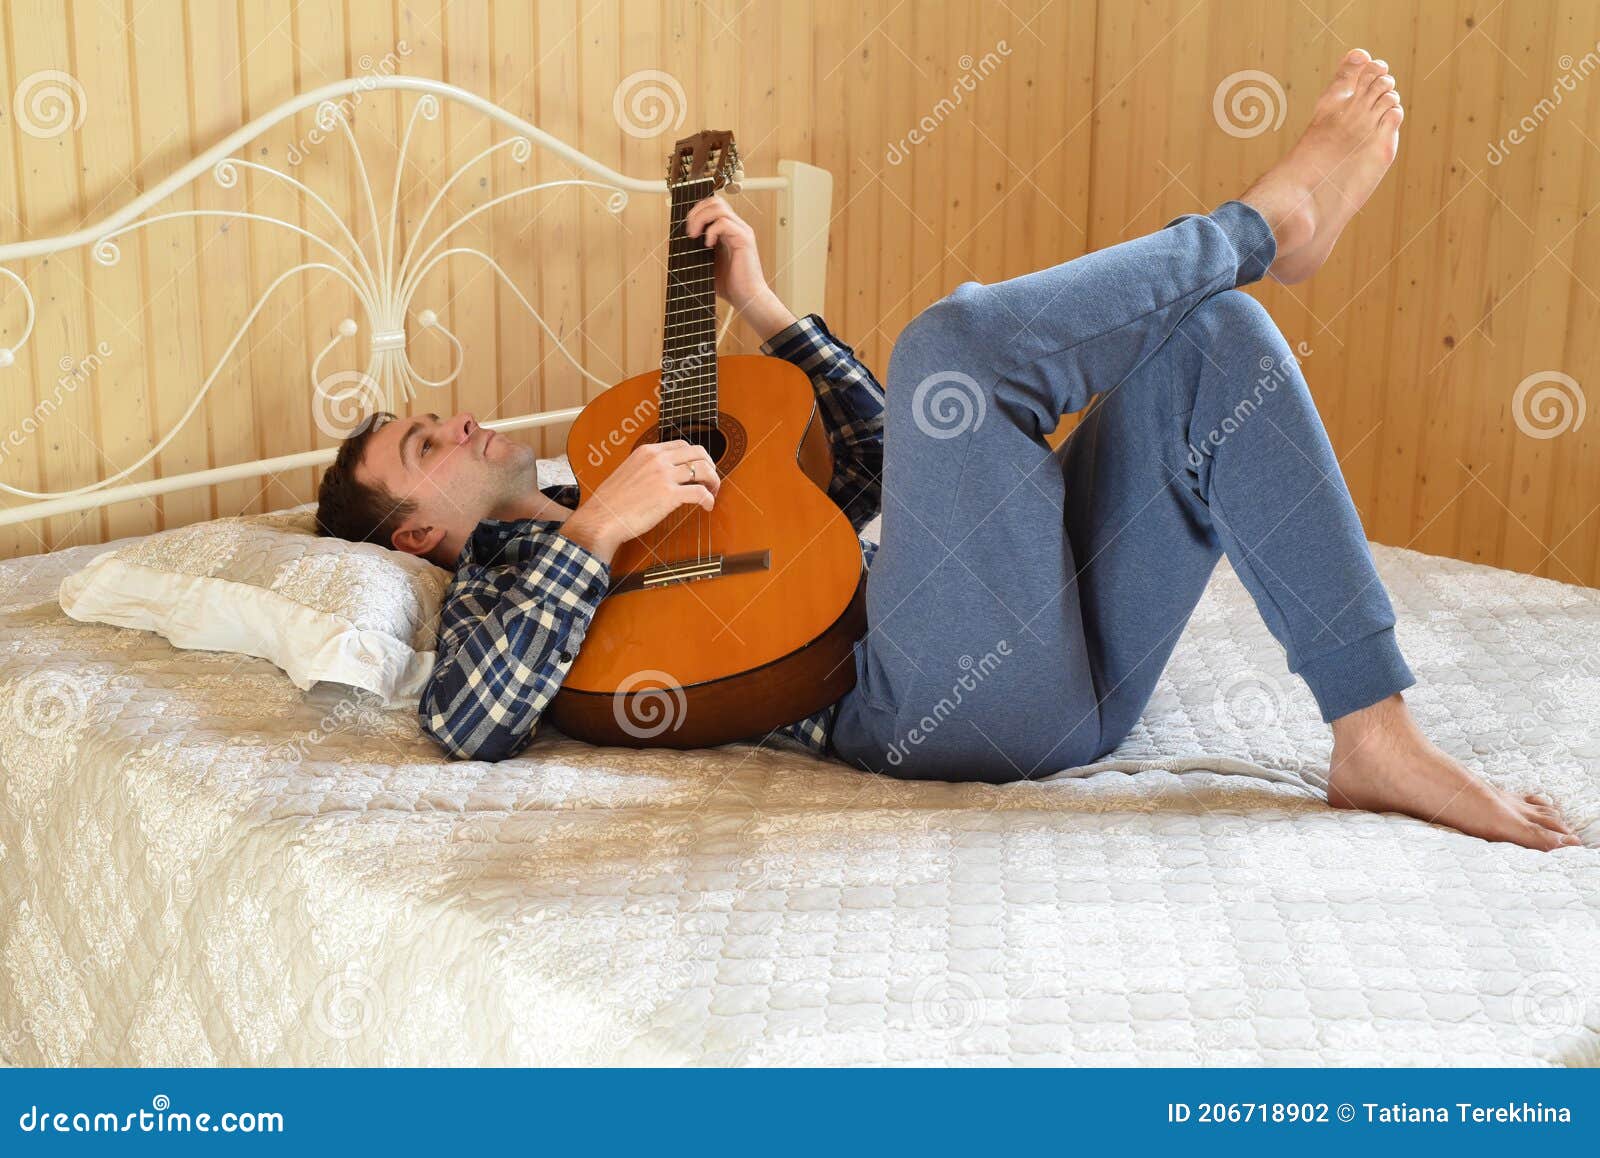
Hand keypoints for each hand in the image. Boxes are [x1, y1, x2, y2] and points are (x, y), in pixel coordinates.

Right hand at [558, 440, 720, 564]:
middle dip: (711, 466)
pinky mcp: (669, 495)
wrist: (600, 519)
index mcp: (647, 451)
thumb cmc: (610, 504)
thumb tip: (665, 477)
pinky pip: (700, 492)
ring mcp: (664, 476)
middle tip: (711, 482)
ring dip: (713, 482)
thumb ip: (647, 469)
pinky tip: (707, 507)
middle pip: (698, 452)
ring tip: (712, 494)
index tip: (700, 470)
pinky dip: (709, 499)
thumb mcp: (628, 473)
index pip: (682, 444)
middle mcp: (657, 459)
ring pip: (704, 469)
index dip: (696, 457)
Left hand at [685, 195, 796, 341]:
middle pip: (715, 201)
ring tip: (695, 236)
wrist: (747, 298)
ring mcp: (742, 231)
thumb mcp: (705, 265)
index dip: (696, 212)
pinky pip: (724, 223)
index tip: (687, 229)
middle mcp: (736, 227)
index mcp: (728, 231)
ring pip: (719, 208)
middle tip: (690, 232)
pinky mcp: (744, 240)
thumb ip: (694, 251)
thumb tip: (673, 242)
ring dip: (701, 219)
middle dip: (697, 212)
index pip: (712, 206)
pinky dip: (711, 231)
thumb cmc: (730, 285)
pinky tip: (708, 246)